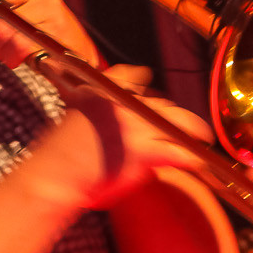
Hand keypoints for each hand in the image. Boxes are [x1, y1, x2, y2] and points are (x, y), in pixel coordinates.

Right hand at [29, 66, 212, 210]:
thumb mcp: (71, 124)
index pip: (126, 76)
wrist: (51, 177)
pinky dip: (191, 157)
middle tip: (186, 124)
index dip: (139, 78)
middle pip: (159, 104)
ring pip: (175, 123)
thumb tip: (116, 126)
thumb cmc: (55, 163)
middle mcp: (119, 102)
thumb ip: (96, 119)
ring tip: (202, 138)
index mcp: (97, 92)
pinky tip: (199, 161)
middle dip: (175, 115)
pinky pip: (177, 151)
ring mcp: (133, 124)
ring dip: (192, 132)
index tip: (146, 78)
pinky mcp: (143, 149)